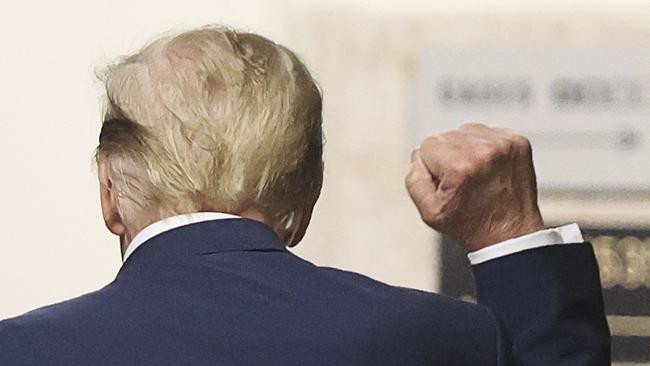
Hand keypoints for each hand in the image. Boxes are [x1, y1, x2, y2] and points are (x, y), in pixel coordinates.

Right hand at [406, 123, 544, 251]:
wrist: (510, 233)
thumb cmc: (470, 224)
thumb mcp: (429, 211)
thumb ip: (414, 178)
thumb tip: (418, 155)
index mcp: (460, 167)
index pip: (427, 145)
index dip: (432, 166)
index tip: (447, 184)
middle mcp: (484, 151)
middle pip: (447, 135)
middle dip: (448, 156)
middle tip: (462, 181)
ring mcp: (505, 145)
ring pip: (466, 131)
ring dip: (466, 148)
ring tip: (475, 173)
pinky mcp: (518, 142)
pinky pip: (488, 132)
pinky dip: (485, 147)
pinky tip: (489, 167)